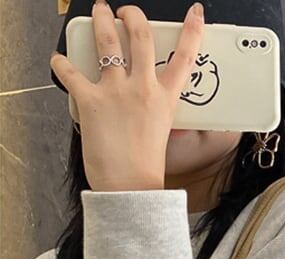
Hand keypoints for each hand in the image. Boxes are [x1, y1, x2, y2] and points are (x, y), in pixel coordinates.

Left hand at [50, 1, 204, 192]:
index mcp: (165, 99)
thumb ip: (157, 113)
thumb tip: (154, 107)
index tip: (195, 12)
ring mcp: (115, 91)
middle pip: (140, 36)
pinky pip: (69, 71)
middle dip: (132, 16)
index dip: (192, 31)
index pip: (184, 58)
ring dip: (101, 20)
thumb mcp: (162, 134)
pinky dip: (61, 63)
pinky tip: (59, 60)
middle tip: (126, 11)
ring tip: (98, 11)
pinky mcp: (89, 100)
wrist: (130, 186)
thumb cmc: (146, 168)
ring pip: (107, 40)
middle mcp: (142, 88)